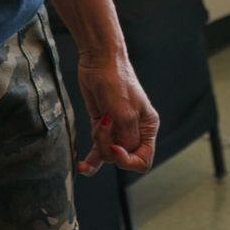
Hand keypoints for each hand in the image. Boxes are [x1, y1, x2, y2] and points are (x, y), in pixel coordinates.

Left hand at [72, 52, 158, 177]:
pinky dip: (90, 161)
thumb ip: (126, 138)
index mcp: (148, 128)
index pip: (143, 160)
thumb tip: (119, 154)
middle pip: (122, 158)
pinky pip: (96, 152)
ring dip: (98, 143)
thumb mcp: (124, 113)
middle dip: (109, 145)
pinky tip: (81, 167)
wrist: (99, 61)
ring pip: (107, 155)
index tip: (115, 147)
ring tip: (98, 123)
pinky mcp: (100, 127)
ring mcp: (117, 130)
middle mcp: (134, 131)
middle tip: (105, 123)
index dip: (128, 160)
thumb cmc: (117, 82)